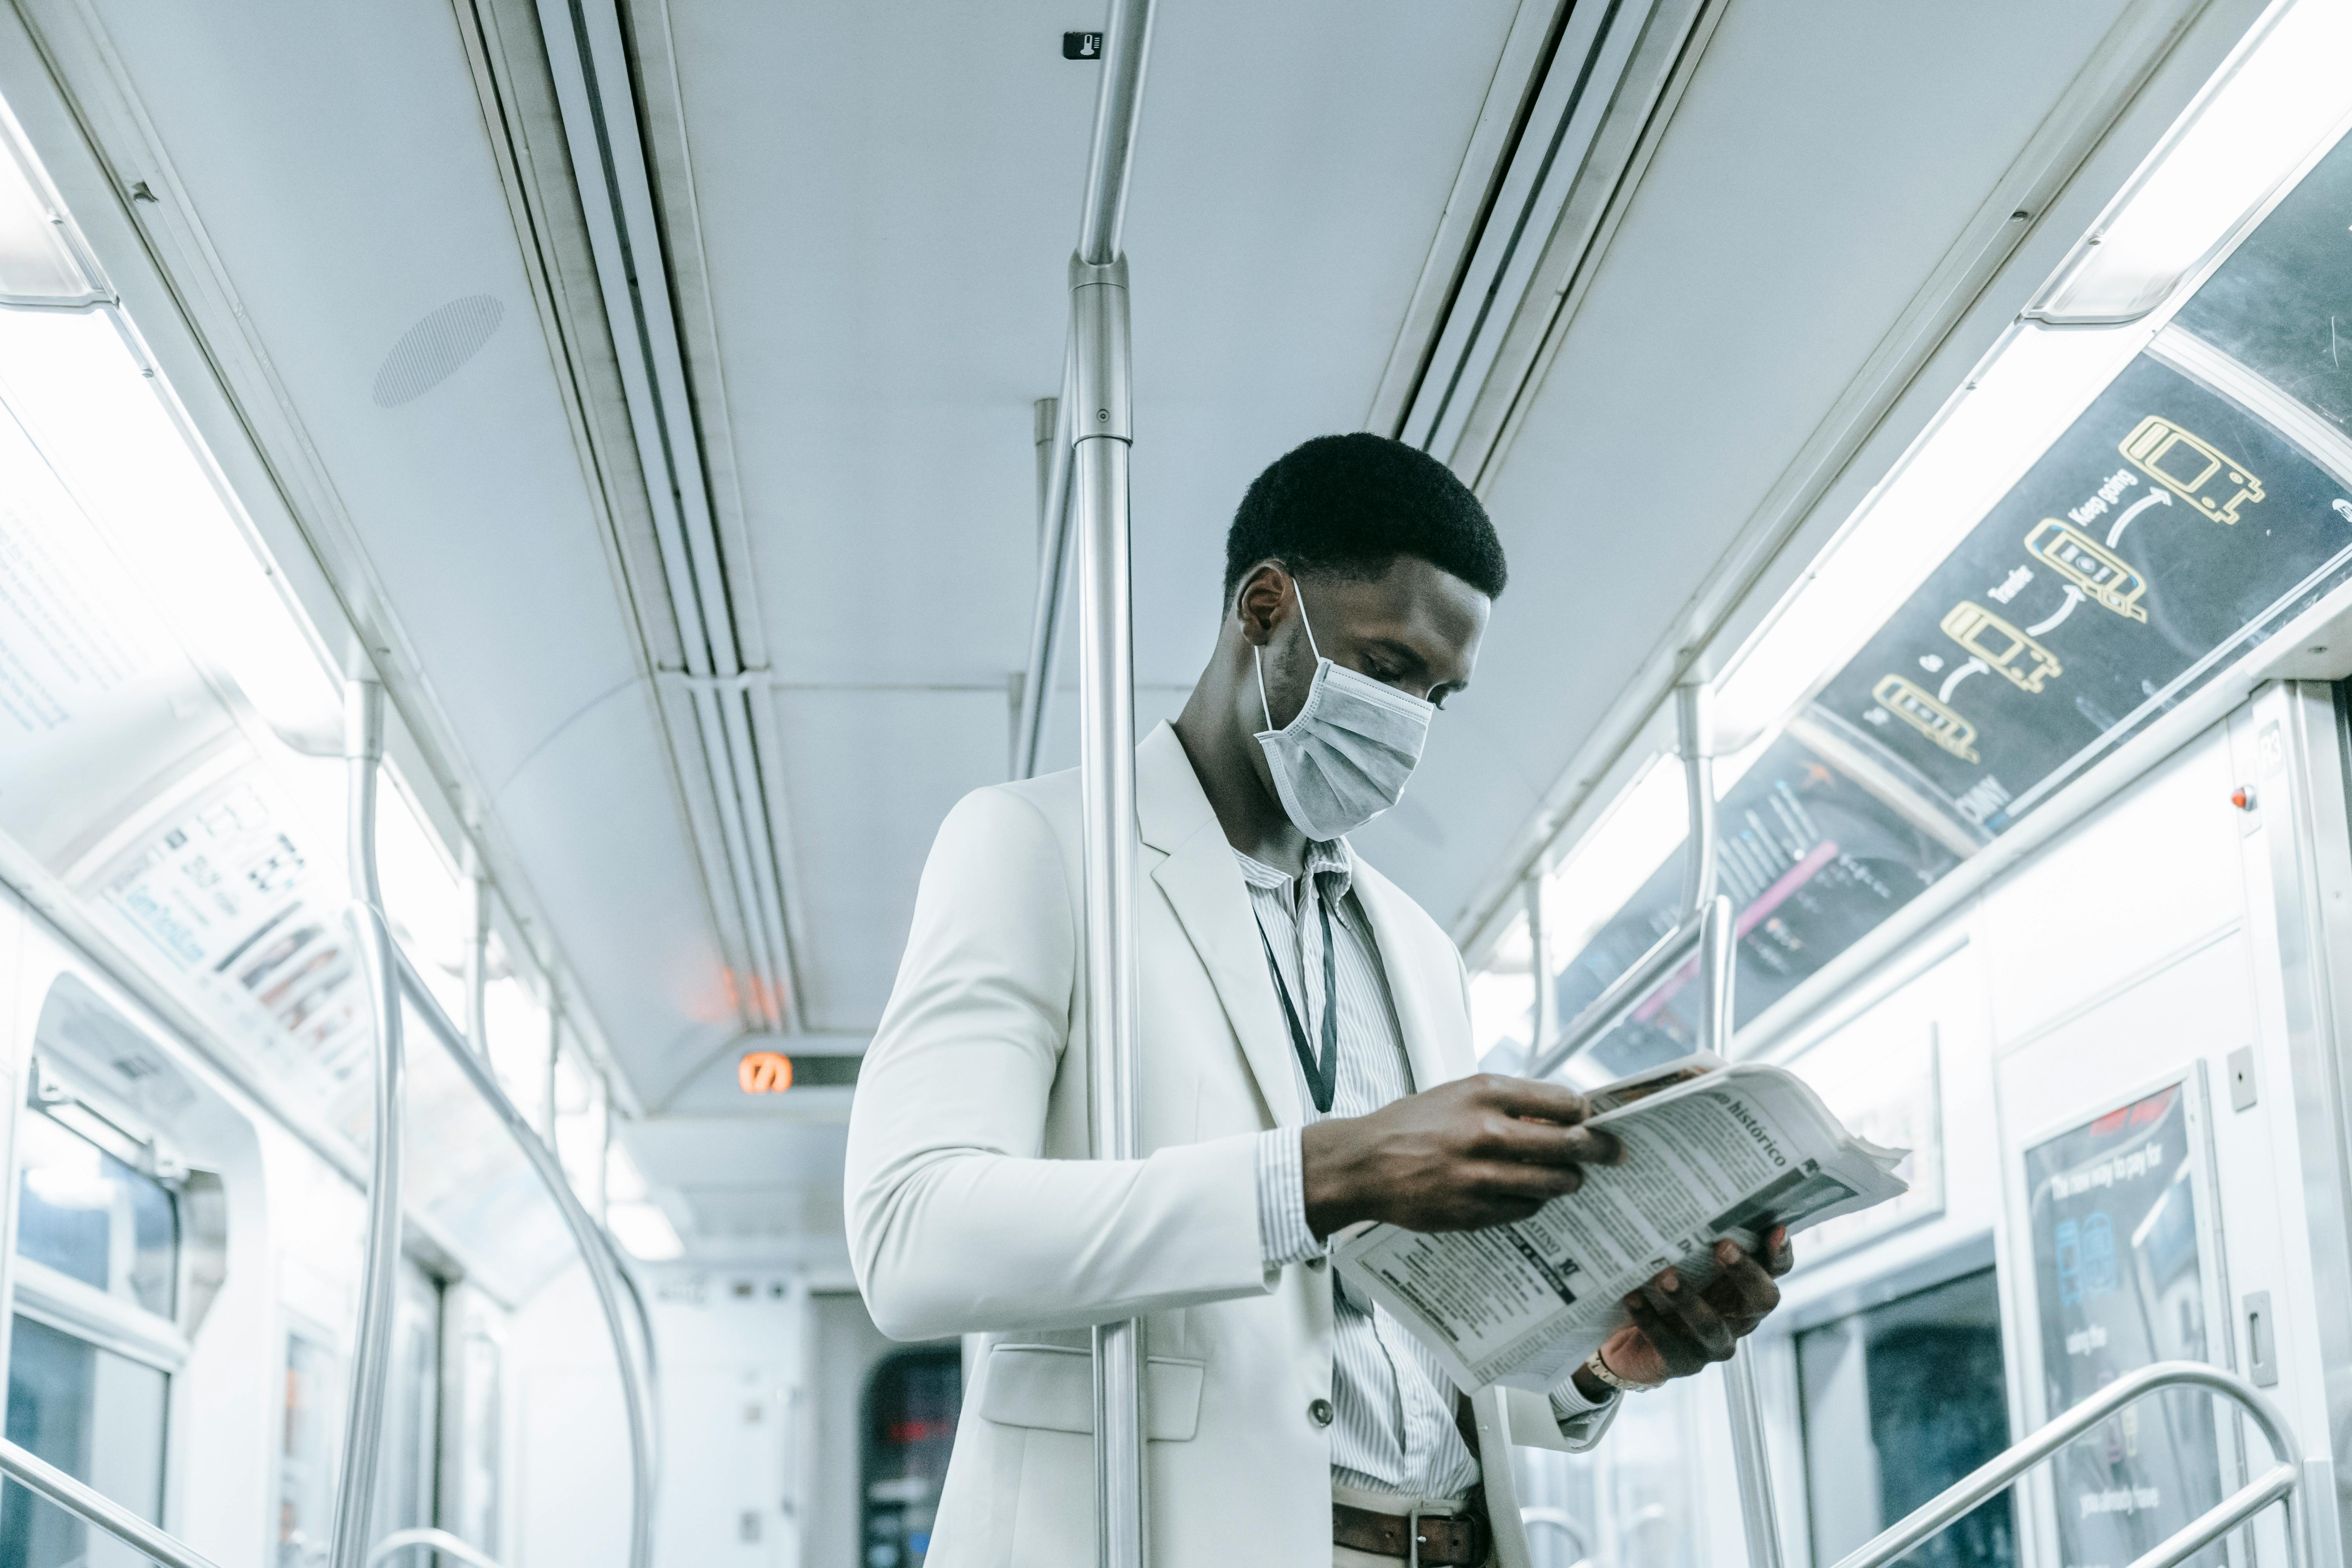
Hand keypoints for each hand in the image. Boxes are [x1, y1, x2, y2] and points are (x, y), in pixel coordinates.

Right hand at [1300, 1074, 1622, 1236]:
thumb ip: (1508, 1101)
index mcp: (1484, 1092)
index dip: (1587, 1114)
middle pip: (1571, 1144)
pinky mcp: (1474, 1211)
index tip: (1594, 1119)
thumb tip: (1561, 1113)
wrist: (1364, 1164)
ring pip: (1555, 1182)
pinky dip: (1534, 1201)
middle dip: (1600, 1149)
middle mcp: (1487, 1132)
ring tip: (1570, 1177)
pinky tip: (1526, 1193)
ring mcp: (1482, 1175)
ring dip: (1570, 1180)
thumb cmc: (1411, 1126)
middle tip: (1613, 1153)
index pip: (1564, 1102)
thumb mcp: (1458, 1095)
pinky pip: (1526, 1209)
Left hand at [1574, 1227, 1795, 1397]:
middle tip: (1722, 1246)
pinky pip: (1670, 1345)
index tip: (1775, 1228)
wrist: (1627, 1336)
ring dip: (1690, 1301)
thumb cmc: (1662, 1286)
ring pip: (1713, 1328)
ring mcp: (1713, 1344)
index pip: (1776, 1270)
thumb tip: (1694, 1194)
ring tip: (1664, 1275)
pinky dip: (1650, 1320)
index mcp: (1743, 1287)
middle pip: (1762, 1300)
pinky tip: (1632, 1298)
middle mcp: (1738, 1317)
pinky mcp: (1683, 1363)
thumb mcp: (1681, 1259)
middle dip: (1746, 1273)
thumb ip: (1695, 1236)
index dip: (1781, 1253)